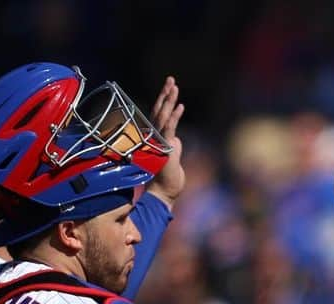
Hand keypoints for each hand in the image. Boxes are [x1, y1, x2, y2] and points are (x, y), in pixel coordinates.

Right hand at [147, 76, 184, 208]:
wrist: (162, 194)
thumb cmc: (167, 181)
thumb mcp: (173, 159)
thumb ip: (174, 147)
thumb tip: (177, 140)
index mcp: (155, 139)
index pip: (158, 116)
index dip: (164, 101)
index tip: (170, 88)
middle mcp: (153, 137)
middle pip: (158, 111)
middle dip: (165, 94)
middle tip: (171, 79)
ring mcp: (157, 142)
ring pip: (162, 116)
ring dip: (169, 100)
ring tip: (174, 86)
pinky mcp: (163, 148)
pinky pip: (168, 129)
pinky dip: (174, 117)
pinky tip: (180, 105)